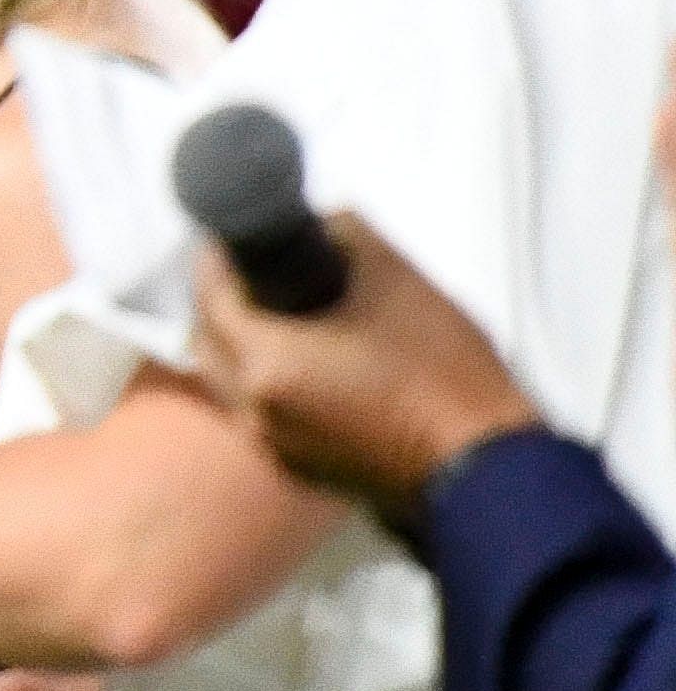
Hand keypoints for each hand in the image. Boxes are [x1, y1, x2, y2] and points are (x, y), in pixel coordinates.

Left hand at [182, 213, 541, 525]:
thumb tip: (325, 223)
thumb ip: (347, 235)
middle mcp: (256, 412)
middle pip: (207, 343)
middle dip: (219, 302)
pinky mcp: (299, 466)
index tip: (226, 242)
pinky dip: (261, 383)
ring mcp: (274, 445)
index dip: (216, 261)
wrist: (484, 460)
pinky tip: (297, 362)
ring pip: (228, 382)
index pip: (211, 299)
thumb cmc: (447, 381)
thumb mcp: (398, 280)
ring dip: (236, 344)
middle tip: (243, 272)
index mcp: (267, 366)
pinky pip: (256, 414)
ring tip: (270, 312)